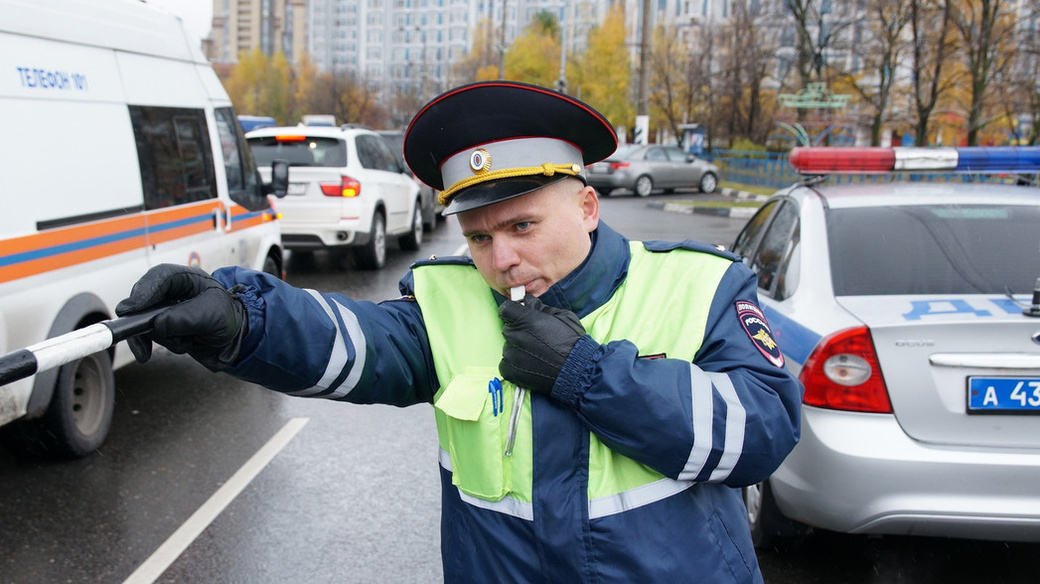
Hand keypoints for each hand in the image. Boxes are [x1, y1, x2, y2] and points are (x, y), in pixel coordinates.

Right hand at [115, 264, 247, 370]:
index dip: (142, 292)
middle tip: (136, 335)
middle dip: (143, 320)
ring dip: (164, 337)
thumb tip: (158, 325)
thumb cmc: (229, 318)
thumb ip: (184, 318)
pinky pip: (154, 337)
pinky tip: (185, 346)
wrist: (237, 339)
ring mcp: (166, 311)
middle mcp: (172, 292)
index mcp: (186, 278)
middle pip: (144, 300)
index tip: (129, 309)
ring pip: (147, 323)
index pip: (159, 277)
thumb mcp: (211, 315)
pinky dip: (167, 344)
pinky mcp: (165, 328)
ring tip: (188, 340)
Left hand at [498, 295, 585, 394]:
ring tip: (537, 355)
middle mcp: (514, 335)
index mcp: (525, 319)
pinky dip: (516, 364)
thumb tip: (528, 302)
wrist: (578, 371)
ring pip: (509, 347)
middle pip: (509, 329)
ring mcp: (511, 354)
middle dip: (519, 331)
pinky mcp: (510, 371)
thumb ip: (541, 307)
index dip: (513, 312)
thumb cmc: (573, 342)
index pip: (506, 309)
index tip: (520, 316)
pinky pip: (506, 364)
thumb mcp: (562, 316)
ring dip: (518, 349)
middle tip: (536, 339)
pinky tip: (531, 365)